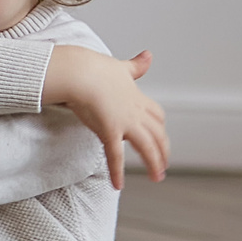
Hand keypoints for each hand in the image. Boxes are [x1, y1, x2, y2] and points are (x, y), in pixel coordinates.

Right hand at [44, 45, 168, 188]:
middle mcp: (135, 111)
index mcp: (136, 96)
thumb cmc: (92, 67)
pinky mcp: (110, 130)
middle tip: (164, 165)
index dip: (160, 127)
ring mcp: (124, 122)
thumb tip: (149, 55)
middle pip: (158, 134)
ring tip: (157, 177)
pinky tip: (118, 185)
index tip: (160, 136)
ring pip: (147, 147)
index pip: (156, 114)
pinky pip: (116, 156)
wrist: (77, 71)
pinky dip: (117, 172)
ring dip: (154, 163)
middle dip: (163, 150)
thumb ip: (135, 65)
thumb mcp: (119, 66)